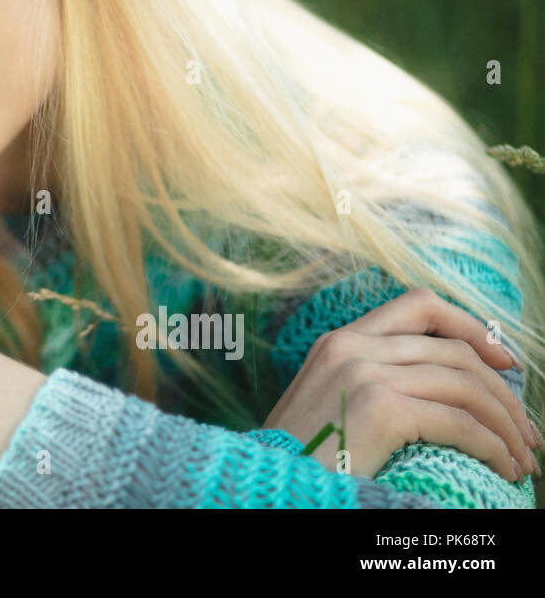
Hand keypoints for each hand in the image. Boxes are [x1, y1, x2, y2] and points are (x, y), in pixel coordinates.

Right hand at [263, 287, 539, 481]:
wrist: (270, 483)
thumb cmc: (299, 456)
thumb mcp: (329, 403)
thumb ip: (370, 381)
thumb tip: (442, 389)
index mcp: (338, 340)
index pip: (419, 306)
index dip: (471, 326)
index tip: (504, 360)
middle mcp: (353, 346)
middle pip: (455, 350)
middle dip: (503, 392)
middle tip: (526, 431)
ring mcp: (366, 374)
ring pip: (466, 385)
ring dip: (506, 424)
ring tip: (521, 457)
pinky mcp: (381, 409)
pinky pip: (461, 423)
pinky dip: (494, 447)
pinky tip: (502, 467)